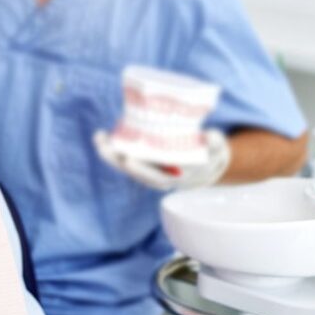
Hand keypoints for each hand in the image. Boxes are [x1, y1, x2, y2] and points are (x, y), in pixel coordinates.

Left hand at [93, 129, 230, 190]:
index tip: (127, 159)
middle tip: (103, 145)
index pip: (155, 175)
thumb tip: (209, 136)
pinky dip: (114, 149)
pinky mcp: (144, 164)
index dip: (140, 168)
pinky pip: (126, 158)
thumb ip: (214, 142)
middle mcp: (160, 177)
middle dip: (117, 158)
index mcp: (177, 176)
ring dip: (110, 153)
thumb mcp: (217, 148)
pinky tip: (103, 136)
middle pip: (134, 171)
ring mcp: (150, 172)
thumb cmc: (210, 154)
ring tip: (97, 137)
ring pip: (126, 165)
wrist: (206, 166)